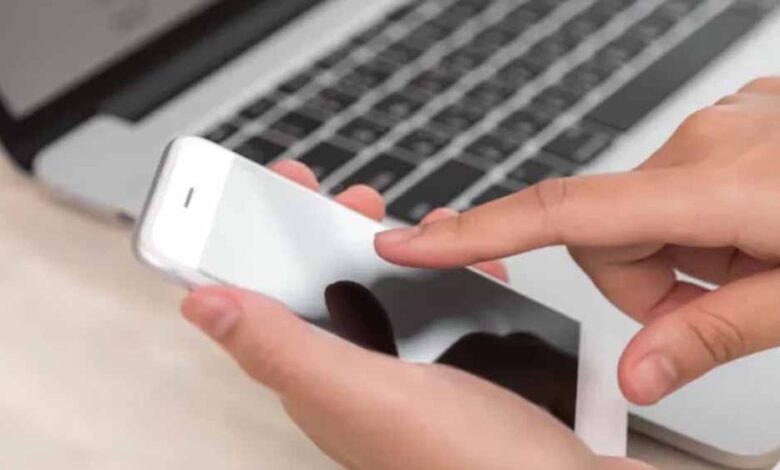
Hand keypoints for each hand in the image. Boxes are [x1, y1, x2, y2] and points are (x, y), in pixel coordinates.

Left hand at [180, 160, 647, 469]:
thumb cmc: (471, 465)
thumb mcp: (366, 395)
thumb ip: (285, 349)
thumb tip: (202, 303)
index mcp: (321, 384)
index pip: (266, 306)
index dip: (256, 246)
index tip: (263, 192)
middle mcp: (358, 379)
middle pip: (324, 291)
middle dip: (328, 232)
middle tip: (347, 196)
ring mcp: (408, 374)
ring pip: (382, 295)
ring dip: (390, 248)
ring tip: (409, 220)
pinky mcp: (454, 370)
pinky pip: (436, 308)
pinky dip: (446, 274)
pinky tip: (466, 262)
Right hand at [375, 77, 779, 405]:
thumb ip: (714, 333)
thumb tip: (637, 374)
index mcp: (717, 184)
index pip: (563, 213)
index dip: (478, 232)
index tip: (412, 242)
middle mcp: (701, 144)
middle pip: (607, 234)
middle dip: (650, 285)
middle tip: (723, 305)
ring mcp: (718, 131)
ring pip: (644, 218)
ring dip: (684, 260)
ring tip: (756, 268)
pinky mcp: (730, 131)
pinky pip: (679, 193)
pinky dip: (704, 230)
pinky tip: (759, 235)